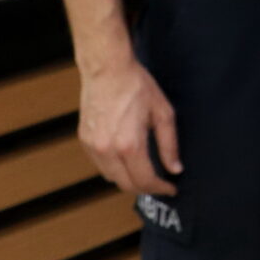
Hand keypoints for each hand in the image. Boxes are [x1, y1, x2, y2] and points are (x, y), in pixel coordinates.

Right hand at [79, 55, 179, 196]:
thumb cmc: (137, 87)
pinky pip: (100, 164)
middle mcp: (107, 149)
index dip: (160, 189)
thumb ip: (169, 145)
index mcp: (129, 145)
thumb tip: (175, 168)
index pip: (145, 180)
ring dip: (128, 180)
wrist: (107, 70)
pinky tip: (127, 160)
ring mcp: (92, 145)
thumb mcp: (163, 114)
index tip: (171, 189)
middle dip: (145, 189)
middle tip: (160, 185)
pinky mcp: (84, 139)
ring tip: (145, 174)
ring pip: (111, 177)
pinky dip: (114, 168)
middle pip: (125, 184)